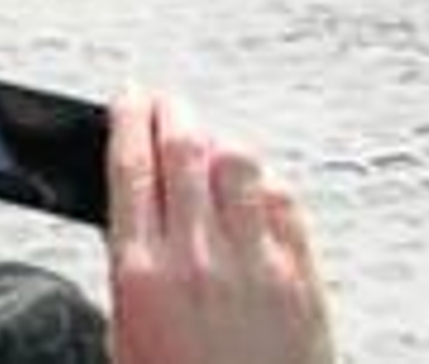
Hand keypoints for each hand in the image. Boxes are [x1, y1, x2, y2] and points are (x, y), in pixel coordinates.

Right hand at [108, 95, 334, 363]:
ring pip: (237, 162)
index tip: (126, 99)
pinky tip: (251, 185)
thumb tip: (133, 208)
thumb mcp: (127, 330)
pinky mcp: (302, 279)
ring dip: (215, 140)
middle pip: (184, 148)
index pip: (131, 164)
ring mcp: (255, 264)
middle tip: (162, 103)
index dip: (128, 117)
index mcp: (142, 272)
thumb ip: (131, 262)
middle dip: (170, 112)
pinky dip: (263, 181)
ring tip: (204, 139)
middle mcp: (197, 258)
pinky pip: (283, 202)